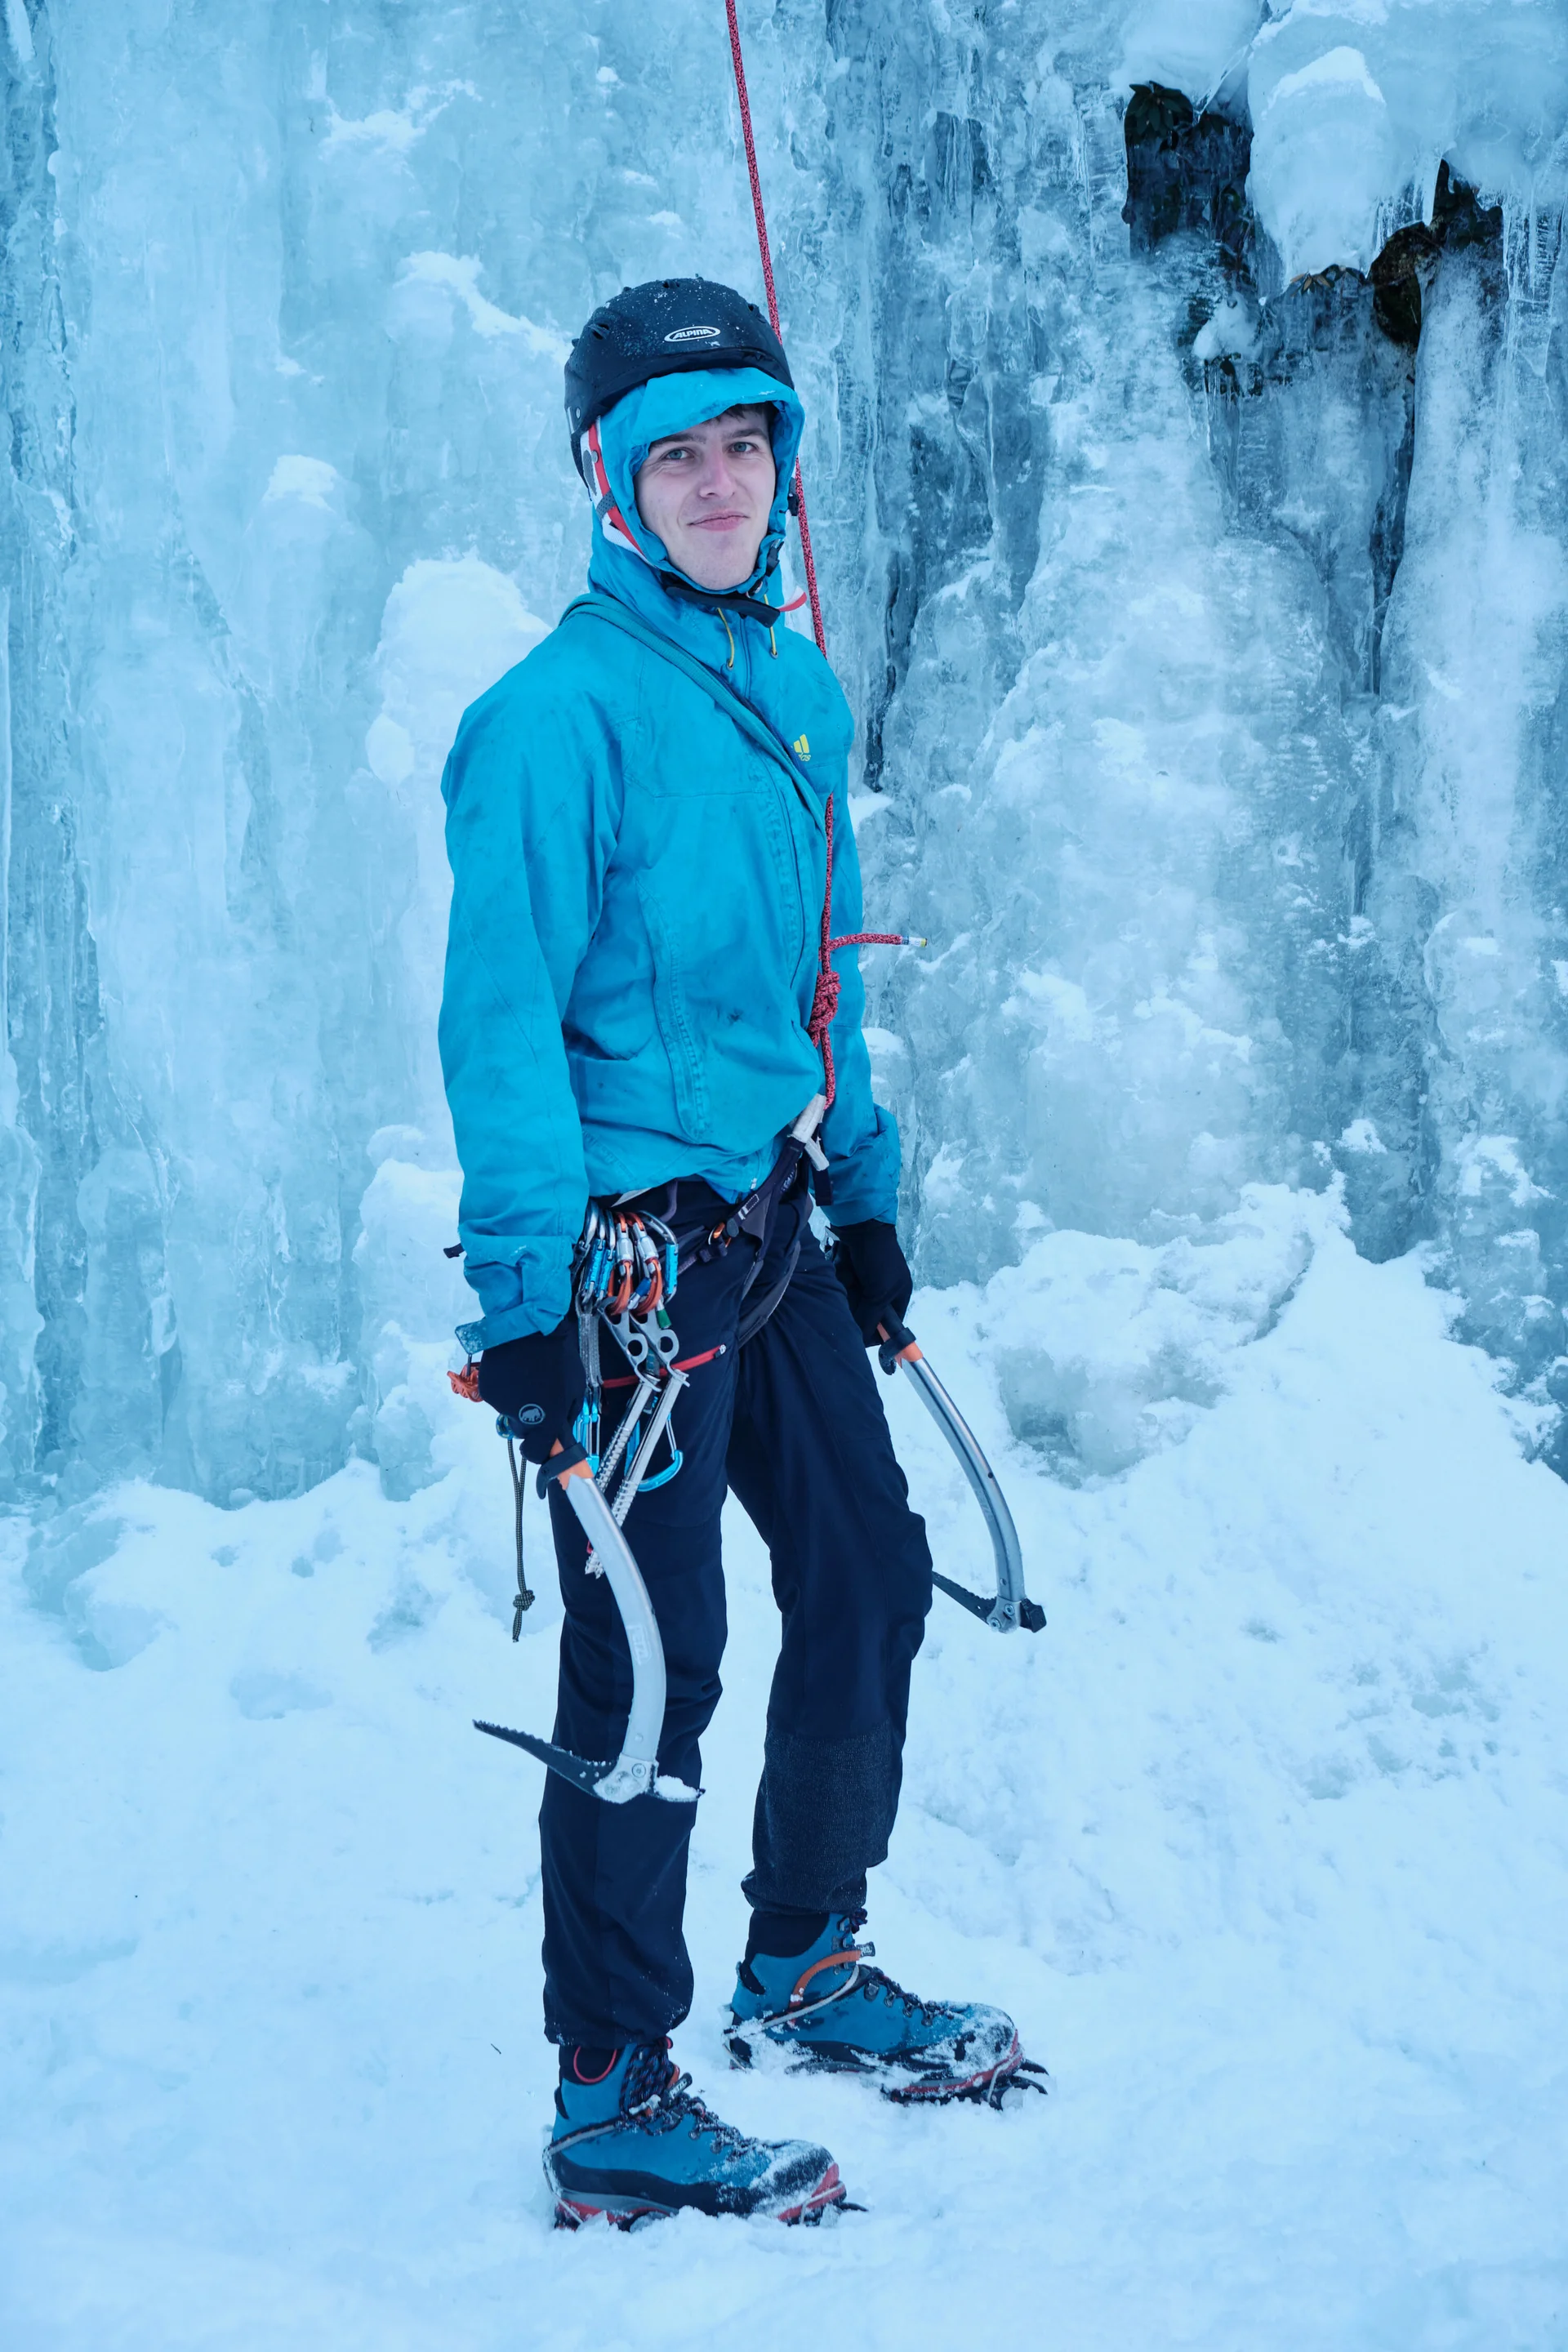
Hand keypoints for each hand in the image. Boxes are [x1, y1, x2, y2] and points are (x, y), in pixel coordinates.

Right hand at [475, 1315, 584, 1463]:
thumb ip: (569, 1416)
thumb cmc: (559, 1355)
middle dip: (533, 1422)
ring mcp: (501, 1404)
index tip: (545, 1443)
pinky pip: (500, 1398)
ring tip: (528, 1377)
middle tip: (541, 1398)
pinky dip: (507, 1390)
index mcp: (546, 1420)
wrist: (529, 1326)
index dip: (541, 1451)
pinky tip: (514, 1371)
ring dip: (520, 1402)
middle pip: (524, 1432)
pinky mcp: (488, 1390)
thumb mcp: (576, 1387)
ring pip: (511, 1413)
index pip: (536, 1454)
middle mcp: (520, 1418)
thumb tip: (562, 1436)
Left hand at [830, 1219, 912, 1347]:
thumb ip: (871, 1317)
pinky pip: (841, 1287)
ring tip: (848, 1274)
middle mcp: (882, 1291)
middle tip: (855, 1291)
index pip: (888, 1326)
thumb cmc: (878, 1259)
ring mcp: (864, 1281)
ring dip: (847, 1290)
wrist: (860, 1225)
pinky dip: (840, 1277)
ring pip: (850, 1301)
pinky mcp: (849, 1272)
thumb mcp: (879, 1293)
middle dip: (856, 1304)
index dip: (875, 1333)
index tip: (860, 1335)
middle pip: (865, 1314)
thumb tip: (861, 1341)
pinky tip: (841, 1266)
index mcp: (897, 1296)